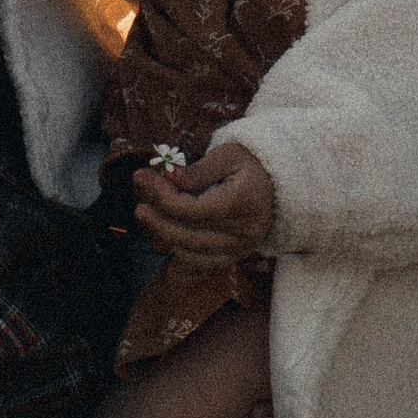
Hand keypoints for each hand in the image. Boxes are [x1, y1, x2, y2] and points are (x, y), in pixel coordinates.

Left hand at [136, 140, 274, 265]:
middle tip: (139, 201)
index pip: (194, 209)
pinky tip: (164, 230)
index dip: (163, 197)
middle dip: (156, 219)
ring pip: (187, 252)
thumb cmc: (251, 165)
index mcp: (246, 201)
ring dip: (161, 234)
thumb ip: (197, 171)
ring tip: (148, 211)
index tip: (145, 178)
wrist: (278, 185)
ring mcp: (240, 249)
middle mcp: (245, 231)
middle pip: (187, 235)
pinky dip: (175, 248)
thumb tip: (167, 178)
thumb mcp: (227, 155)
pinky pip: (195, 262)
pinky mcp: (233, 258)